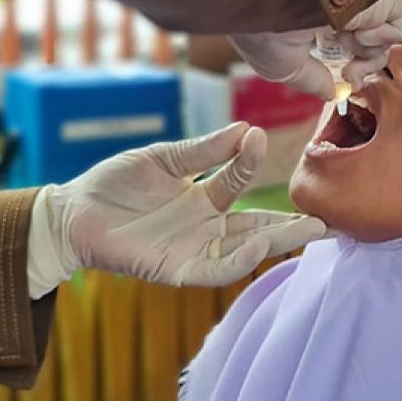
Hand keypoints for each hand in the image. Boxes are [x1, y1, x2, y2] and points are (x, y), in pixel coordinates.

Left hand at [26, 123, 326, 296]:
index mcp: (204, 197)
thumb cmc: (114, 184)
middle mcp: (206, 226)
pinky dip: (239, 260)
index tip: (259, 137)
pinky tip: (258, 245)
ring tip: (309, 229)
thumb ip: (204, 152)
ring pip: (246, 248)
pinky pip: (215, 270)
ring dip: (276, 241)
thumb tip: (247, 130)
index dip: (252, 163)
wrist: (71, 212)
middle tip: (330, 219)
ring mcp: (194, 249)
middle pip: (258, 225)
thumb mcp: (163, 160)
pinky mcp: (177, 270)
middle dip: (294, 225)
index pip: (241, 182)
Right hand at [230, 0, 401, 97]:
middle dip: (364, 66)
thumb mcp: (286, 67)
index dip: (354, 68)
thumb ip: (313, 81)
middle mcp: (343, 9)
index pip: (352, 48)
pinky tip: (360, 32)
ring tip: (349, 44)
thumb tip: (332, 94)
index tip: (344, 79)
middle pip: (373, 45)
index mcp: (320, 21)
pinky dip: (387, 34)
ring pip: (389, 33)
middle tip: (349, 74)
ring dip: (372, 51)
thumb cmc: (265, 28)